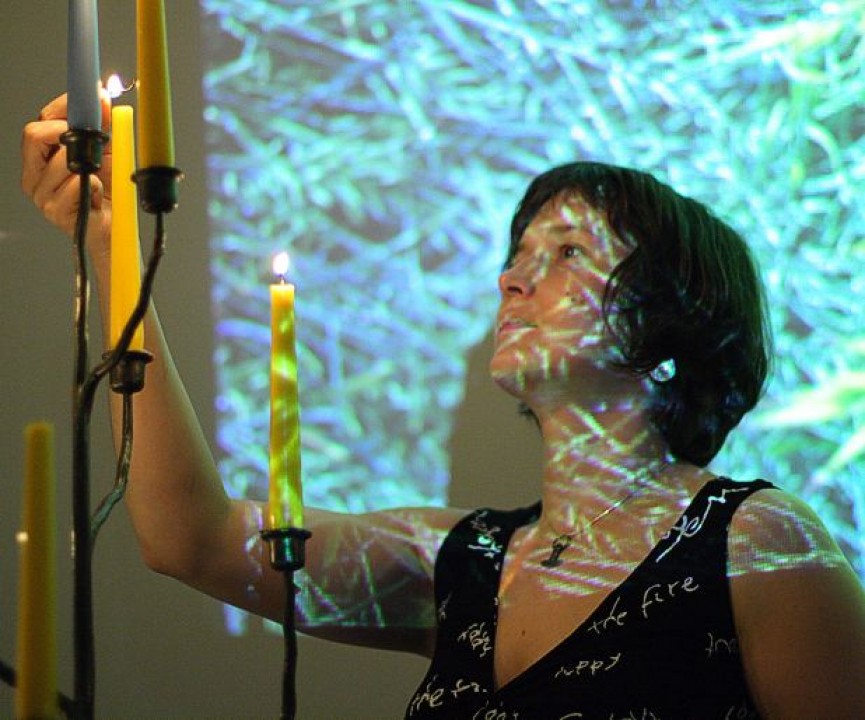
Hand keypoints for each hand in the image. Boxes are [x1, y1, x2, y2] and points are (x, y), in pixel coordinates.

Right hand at [21, 92, 112, 258]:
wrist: (117, 228)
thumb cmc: (107, 192)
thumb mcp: (106, 152)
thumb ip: (101, 126)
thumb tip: (103, 97)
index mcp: (41, 157)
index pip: (40, 122)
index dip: (63, 108)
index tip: (88, 98)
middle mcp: (35, 174)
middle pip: (35, 135)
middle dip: (68, 131)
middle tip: (95, 137)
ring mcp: (42, 195)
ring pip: (60, 161)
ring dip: (88, 165)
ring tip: (100, 177)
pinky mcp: (57, 212)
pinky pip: (76, 186)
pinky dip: (95, 186)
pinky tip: (99, 195)